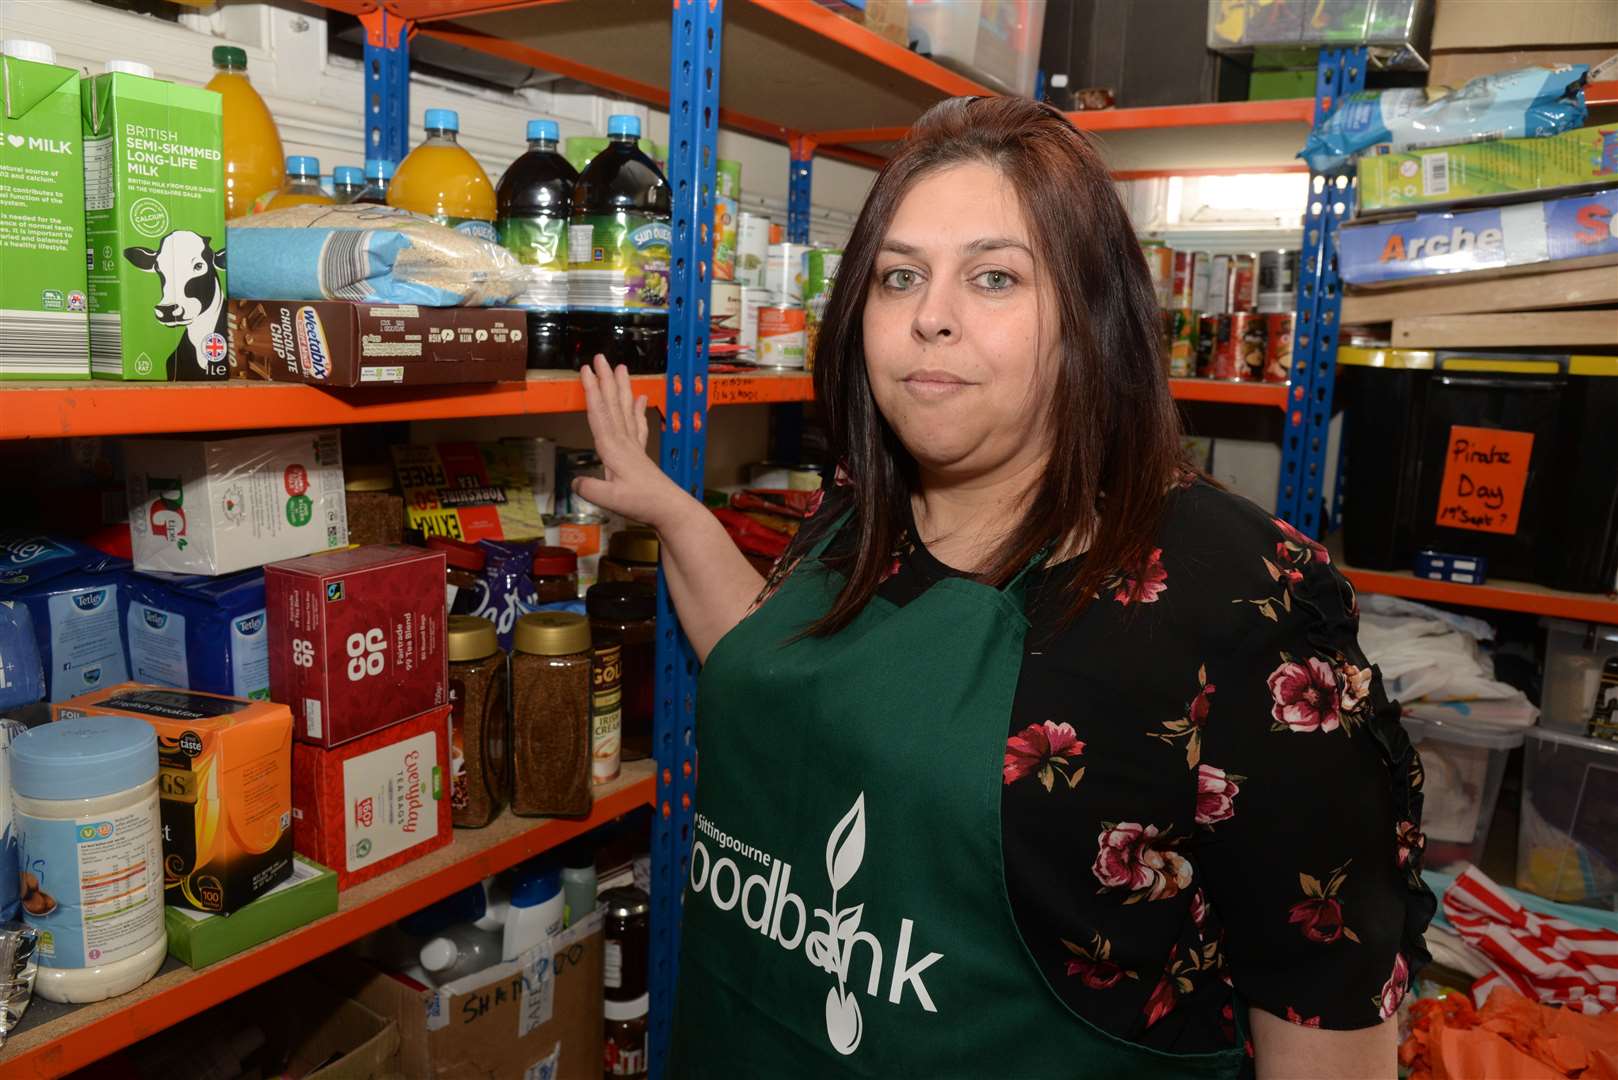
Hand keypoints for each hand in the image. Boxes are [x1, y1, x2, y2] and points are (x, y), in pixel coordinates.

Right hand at [577, 355, 685, 529]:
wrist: (671, 510)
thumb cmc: (643, 504)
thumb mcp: (611, 500)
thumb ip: (590, 489)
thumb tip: (574, 481)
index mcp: (613, 449)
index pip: (599, 414)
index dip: (592, 391)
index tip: (586, 370)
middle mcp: (624, 442)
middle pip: (613, 405)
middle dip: (605, 380)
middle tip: (601, 357)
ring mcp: (634, 447)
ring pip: (626, 410)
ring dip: (622, 388)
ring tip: (621, 368)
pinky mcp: (641, 455)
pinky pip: (638, 426)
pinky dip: (638, 410)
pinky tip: (641, 398)